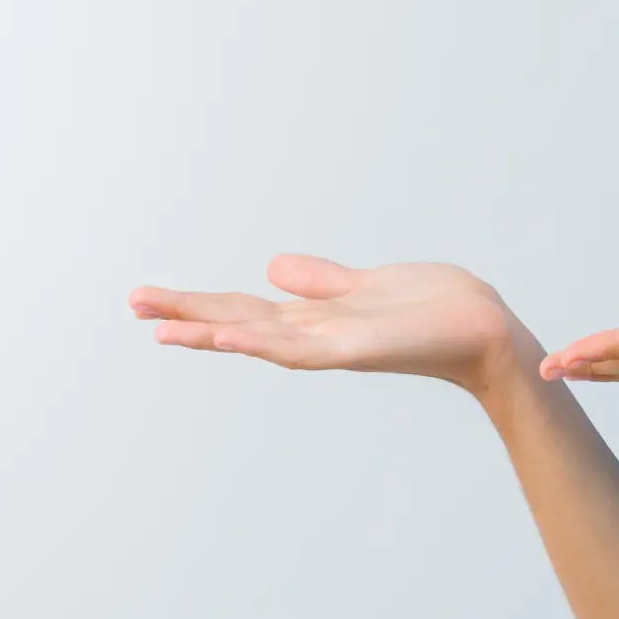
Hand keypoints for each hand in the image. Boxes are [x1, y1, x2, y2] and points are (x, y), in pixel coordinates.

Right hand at [128, 254, 538, 399]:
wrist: (487, 331)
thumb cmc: (437, 309)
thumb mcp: (368, 284)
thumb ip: (321, 282)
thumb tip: (271, 270)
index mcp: (315, 318)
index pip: (242, 308)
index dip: (196, 303)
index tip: (147, 299)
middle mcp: (316, 335)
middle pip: (237, 322)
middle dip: (185, 315)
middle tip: (131, 305)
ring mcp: (333, 344)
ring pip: (258, 339)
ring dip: (210, 333)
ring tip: (162, 327)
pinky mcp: (358, 348)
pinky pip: (301, 349)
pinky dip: (263, 343)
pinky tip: (228, 335)